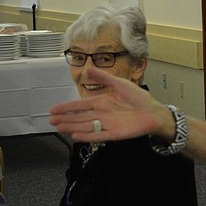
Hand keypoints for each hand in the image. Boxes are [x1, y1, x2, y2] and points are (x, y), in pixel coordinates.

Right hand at [50, 67, 172, 142]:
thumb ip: (104, 78)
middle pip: (80, 117)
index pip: (81, 105)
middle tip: (52, 120)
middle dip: (66, 119)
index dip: (67, 107)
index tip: (54, 109)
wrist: (154, 112)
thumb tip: (88, 68)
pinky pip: (99, 136)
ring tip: (60, 128)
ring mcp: (108, 124)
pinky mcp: (115, 134)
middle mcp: (102, 114)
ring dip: (73, 127)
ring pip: (86, 126)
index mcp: (102, 102)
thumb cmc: (140, 98)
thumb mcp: (121, 84)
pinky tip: (76, 136)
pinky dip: (88, 136)